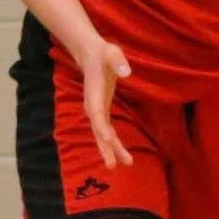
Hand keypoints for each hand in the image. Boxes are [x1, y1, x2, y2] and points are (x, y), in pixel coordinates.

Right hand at [75, 35, 132, 168]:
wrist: (92, 56)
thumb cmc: (104, 54)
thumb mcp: (112, 52)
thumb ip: (118, 61)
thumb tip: (126, 73)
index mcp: (95, 94)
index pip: (97, 114)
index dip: (101, 127)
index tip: (107, 139)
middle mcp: (93, 106)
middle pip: (98, 131)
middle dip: (106, 148)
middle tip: (113, 166)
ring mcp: (96, 110)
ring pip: (102, 134)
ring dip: (111, 149)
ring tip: (126, 163)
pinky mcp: (102, 111)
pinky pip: (106, 130)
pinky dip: (113, 142)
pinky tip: (121, 153)